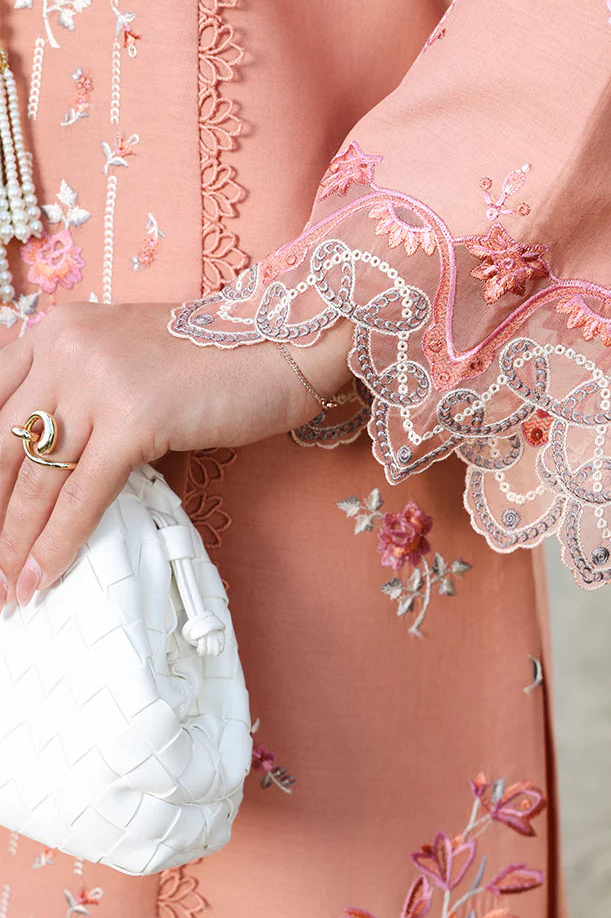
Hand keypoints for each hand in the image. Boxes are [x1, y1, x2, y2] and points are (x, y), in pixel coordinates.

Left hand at [0, 301, 350, 606]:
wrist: (277, 343)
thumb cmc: (209, 360)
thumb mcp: (124, 357)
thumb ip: (77, 389)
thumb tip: (40, 465)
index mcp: (56, 330)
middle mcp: (65, 347)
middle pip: (1, 446)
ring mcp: (98, 380)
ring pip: (36, 477)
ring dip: (15, 542)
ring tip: (8, 587)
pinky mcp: (134, 417)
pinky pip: (82, 495)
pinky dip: (58, 543)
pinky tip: (42, 578)